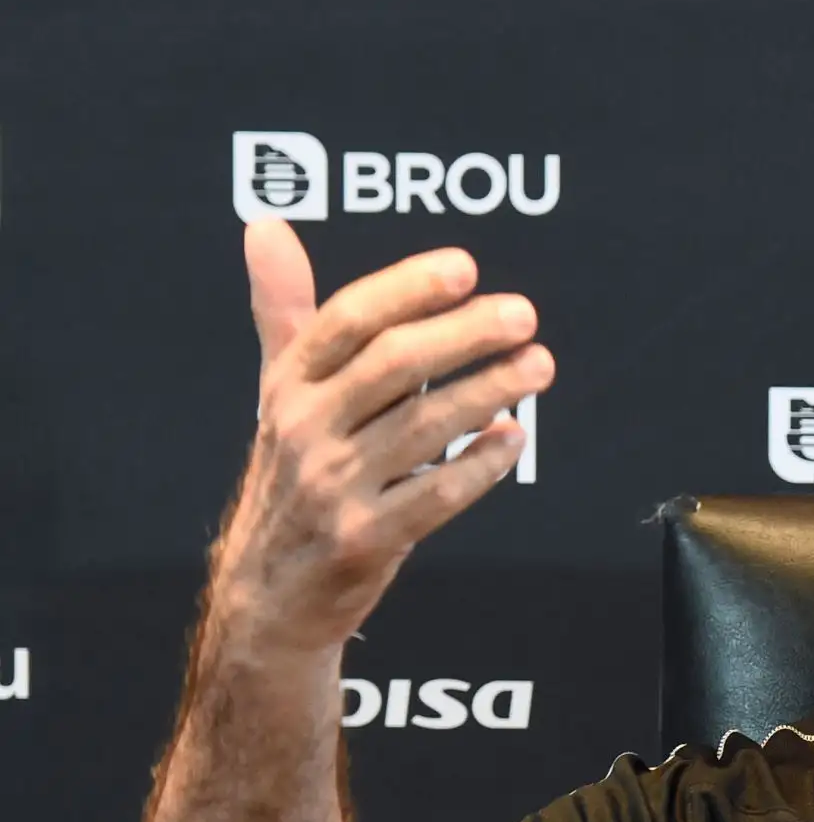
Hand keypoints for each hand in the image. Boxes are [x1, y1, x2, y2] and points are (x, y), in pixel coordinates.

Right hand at [209, 219, 553, 653]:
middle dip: (464, 334)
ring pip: (423, 426)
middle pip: (392, 365)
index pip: (349, 321)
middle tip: (522, 315)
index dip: (408, 289)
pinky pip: (435, 495)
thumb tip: (267, 226)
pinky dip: (480, 465)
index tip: (465, 268)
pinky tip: (513, 438)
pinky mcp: (366, 539)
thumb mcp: (277, 393)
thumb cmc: (289, 478)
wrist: (267, 595)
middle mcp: (305, 431)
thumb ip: (285, 311)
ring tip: (537, 366)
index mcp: (288, 386)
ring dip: (488, 390)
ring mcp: (334, 487)